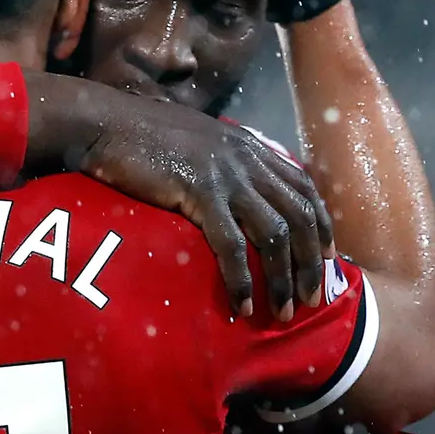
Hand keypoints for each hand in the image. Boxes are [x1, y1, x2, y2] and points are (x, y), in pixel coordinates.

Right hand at [79, 99, 332, 320]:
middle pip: (300, 215)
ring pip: (275, 234)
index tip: (329, 255)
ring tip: (284, 311)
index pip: (303, 185)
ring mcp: (225, 176)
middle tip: (313, 297)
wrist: (105, 122)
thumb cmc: (140, 133)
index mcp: (247, 146)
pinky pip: (232, 245)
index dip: (322, 222)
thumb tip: (230, 189)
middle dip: (312, 261)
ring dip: (284, 278)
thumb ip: (220, 160)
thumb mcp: (195, 139)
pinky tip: (243, 304)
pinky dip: (241, 279)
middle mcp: (246, 160)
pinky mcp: (199, 193)